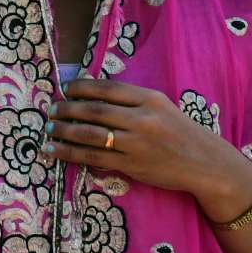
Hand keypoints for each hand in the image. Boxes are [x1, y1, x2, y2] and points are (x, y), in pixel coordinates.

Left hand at [45, 79, 251, 221]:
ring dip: (63, 130)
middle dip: (66, 109)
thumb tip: (86, 87)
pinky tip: (53, 149)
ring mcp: (135, 144)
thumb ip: (128, 97)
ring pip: (89, 135)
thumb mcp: (158, 105)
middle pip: (94, 111)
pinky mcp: (130, 165)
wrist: (204, 163)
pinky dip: (69, 153)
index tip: (64, 88)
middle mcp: (141, 119)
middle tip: (50, 108)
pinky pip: (93, 157)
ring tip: (48, 127)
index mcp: (148, 99)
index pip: (106, 89)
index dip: (80, 87)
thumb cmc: (178, 130)